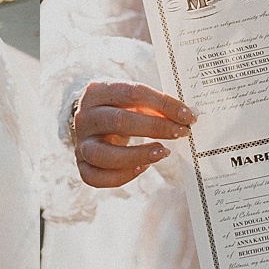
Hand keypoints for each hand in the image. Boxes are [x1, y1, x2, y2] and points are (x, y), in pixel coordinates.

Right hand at [72, 81, 195, 188]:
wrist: (92, 121)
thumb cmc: (119, 108)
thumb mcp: (133, 99)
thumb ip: (155, 106)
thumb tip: (185, 118)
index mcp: (97, 91)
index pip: (133, 93)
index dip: (163, 104)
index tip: (188, 115)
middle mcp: (84, 117)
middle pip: (118, 121)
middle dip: (156, 128)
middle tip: (181, 132)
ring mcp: (80, 142)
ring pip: (103, 154)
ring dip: (137, 155)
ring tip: (163, 152)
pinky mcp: (81, 163)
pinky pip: (95, 177)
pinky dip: (122, 176)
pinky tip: (142, 167)